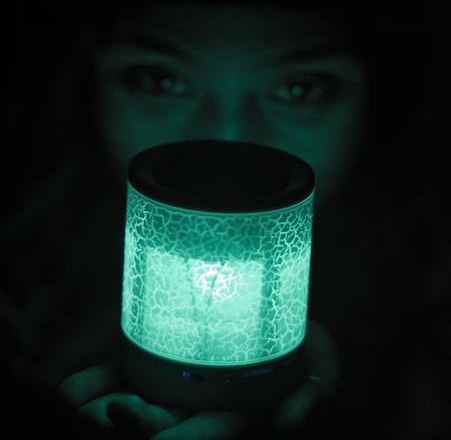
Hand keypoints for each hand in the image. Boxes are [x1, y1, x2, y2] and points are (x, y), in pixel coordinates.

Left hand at [56, 320, 339, 438]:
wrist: (270, 305)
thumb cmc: (301, 344)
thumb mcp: (324, 365)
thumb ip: (319, 392)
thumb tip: (289, 424)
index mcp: (235, 415)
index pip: (205, 434)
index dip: (184, 439)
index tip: (154, 427)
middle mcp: (198, 406)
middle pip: (162, 423)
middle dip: (135, 424)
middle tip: (107, 411)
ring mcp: (172, 382)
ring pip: (132, 401)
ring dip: (98, 407)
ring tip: (74, 403)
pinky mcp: (152, 355)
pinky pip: (118, 372)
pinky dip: (91, 384)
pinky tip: (70, 389)